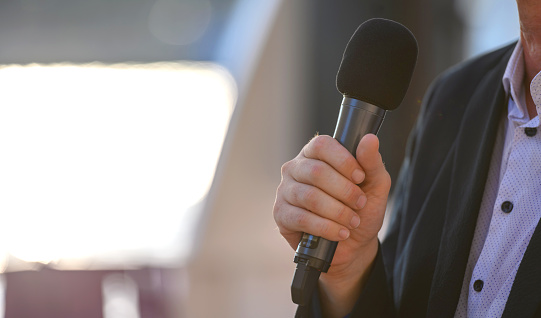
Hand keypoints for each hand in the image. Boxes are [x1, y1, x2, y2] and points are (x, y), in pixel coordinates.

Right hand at [273, 134, 390, 315]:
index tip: (361, 177)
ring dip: (337, 212)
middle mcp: (296, 168)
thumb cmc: (361, 209)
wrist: (354, 244)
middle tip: (360, 203)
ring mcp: (285, 190)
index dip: (343, 160)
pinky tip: (340, 232)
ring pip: (310, 196)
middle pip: (316, 171)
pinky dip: (326, 227)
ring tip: (352, 221)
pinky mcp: (281, 214)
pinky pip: (302, 218)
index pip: (322, 145)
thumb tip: (370, 139)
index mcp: (316, 154)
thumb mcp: (375, 185)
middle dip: (344, 191)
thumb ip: (372, 162)